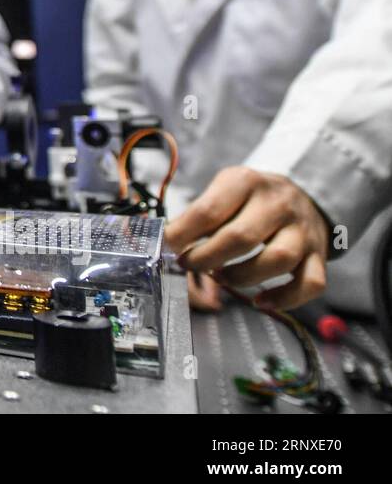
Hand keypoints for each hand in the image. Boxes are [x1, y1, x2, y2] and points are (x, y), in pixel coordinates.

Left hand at [165, 166, 330, 309]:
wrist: (304, 194)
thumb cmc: (252, 197)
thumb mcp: (223, 190)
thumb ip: (196, 215)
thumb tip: (164, 242)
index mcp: (246, 182)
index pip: (209, 211)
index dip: (183, 234)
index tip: (166, 247)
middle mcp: (279, 204)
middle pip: (241, 237)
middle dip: (207, 258)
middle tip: (188, 264)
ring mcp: (303, 231)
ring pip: (278, 260)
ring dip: (242, 277)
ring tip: (220, 277)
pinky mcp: (319, 256)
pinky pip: (310, 283)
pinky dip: (285, 299)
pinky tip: (260, 301)